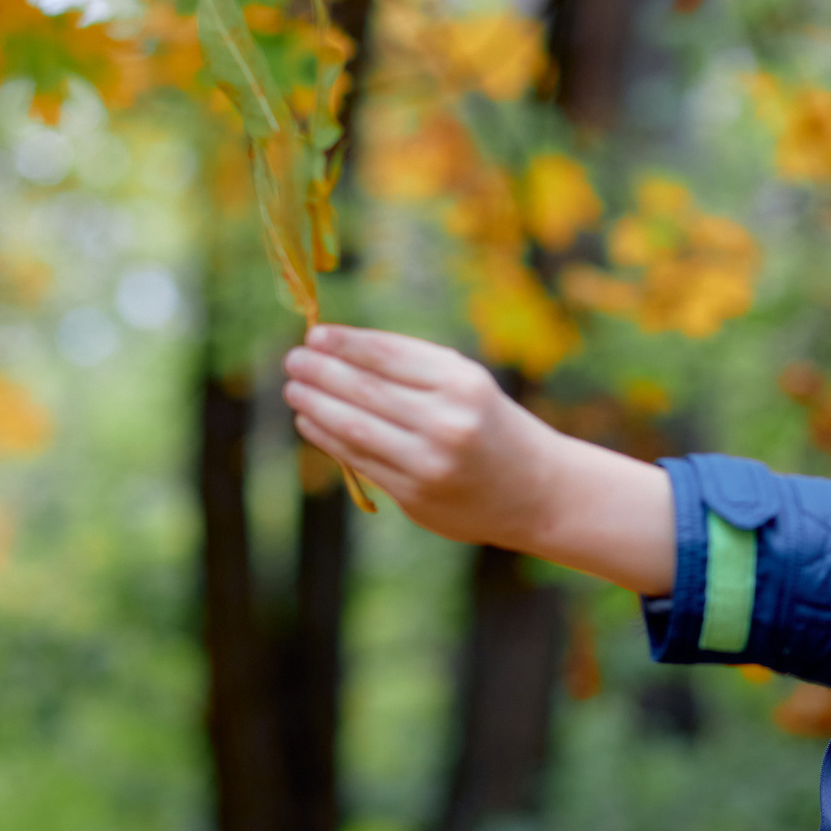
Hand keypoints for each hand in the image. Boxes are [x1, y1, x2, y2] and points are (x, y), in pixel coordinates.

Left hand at [282, 325, 675, 593]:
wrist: (538, 490)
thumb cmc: (493, 426)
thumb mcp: (467, 384)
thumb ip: (413, 369)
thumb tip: (337, 349)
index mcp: (462, 383)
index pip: (387, 356)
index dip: (345, 343)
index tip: (314, 334)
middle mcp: (447, 421)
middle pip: (365, 390)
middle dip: (321, 372)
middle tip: (293, 360)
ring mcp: (430, 462)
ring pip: (354, 428)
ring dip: (316, 405)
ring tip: (294, 390)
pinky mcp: (417, 495)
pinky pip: (360, 461)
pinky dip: (328, 438)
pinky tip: (311, 422)